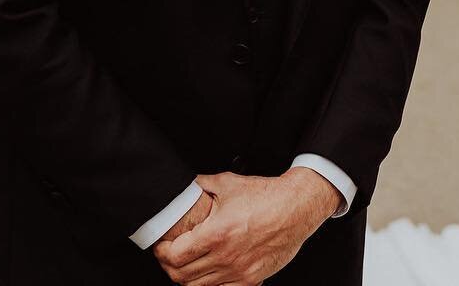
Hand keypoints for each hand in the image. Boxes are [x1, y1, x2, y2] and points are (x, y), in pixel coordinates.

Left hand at [154, 168, 341, 284]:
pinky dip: (210, 284)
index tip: (161, 246)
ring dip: (188, 277)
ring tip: (189, 263)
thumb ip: (202, 184)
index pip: (174, 256)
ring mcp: (239, 271)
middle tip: (171, 255)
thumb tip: (185, 185)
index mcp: (216, 233)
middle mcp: (226, 256)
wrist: (297, 207)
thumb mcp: (229, 183)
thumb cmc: (267, 195)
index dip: (161, 252)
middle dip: (170, 266)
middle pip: (181, 276)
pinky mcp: (251, 278)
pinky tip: (210, 271)